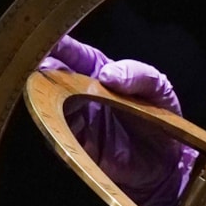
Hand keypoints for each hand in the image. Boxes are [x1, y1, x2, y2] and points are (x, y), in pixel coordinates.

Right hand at [39, 34, 196, 205]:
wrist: (167, 164)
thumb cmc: (161, 118)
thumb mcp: (158, 88)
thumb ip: (137, 75)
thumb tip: (107, 74)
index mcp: (100, 72)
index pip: (74, 54)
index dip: (59, 46)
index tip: (48, 41)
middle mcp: (82, 92)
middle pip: (53, 76)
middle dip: (42, 70)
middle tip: (37, 67)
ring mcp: (77, 118)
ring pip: (48, 102)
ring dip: (43, 97)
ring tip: (42, 91)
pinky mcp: (77, 144)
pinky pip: (58, 133)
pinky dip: (52, 126)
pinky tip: (52, 119)